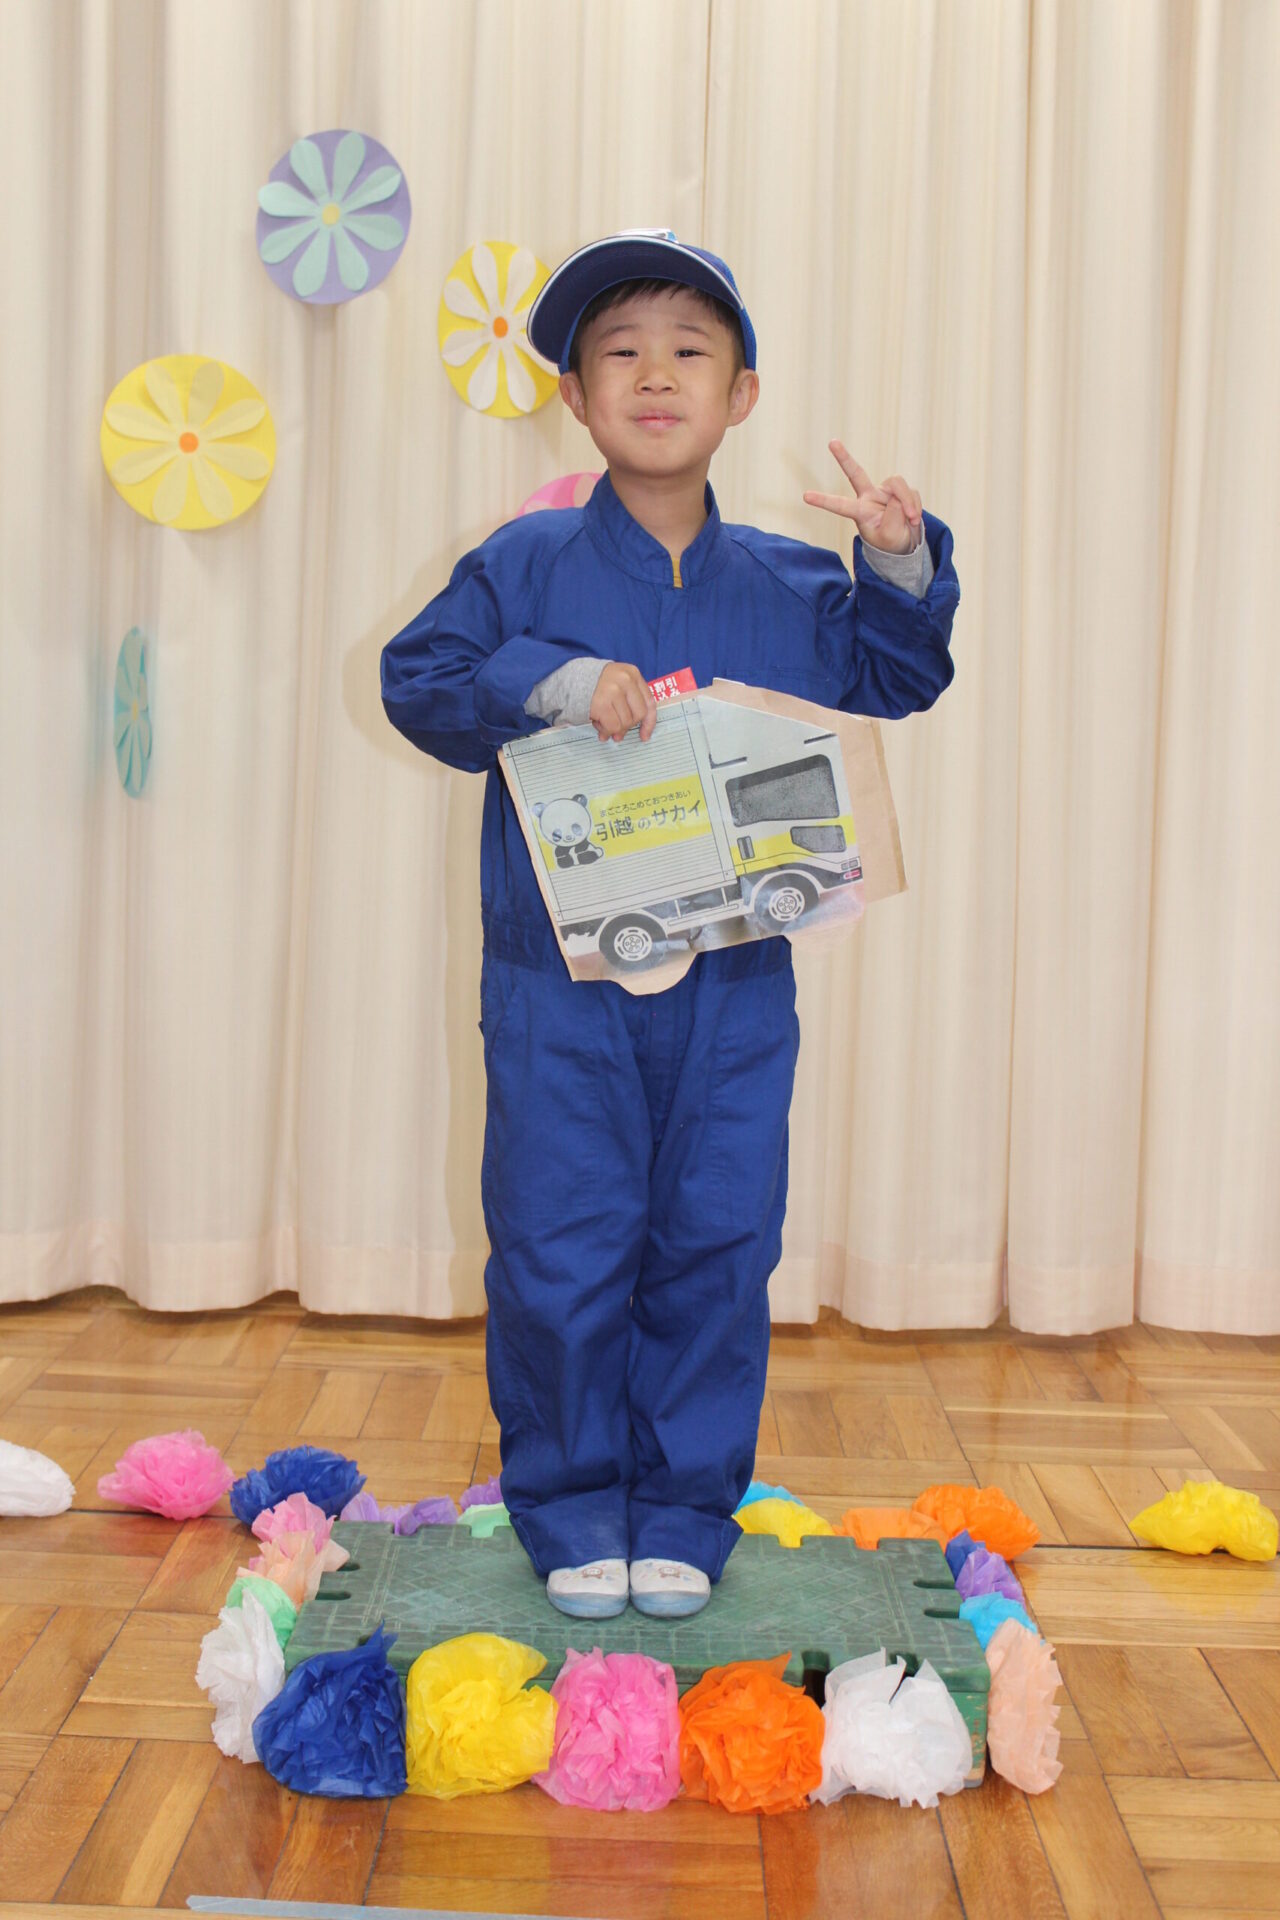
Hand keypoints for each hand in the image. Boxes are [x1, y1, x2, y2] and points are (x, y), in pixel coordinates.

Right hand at [589, 662, 657, 742]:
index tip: (644, 735)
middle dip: (628, 726)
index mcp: (632, 673)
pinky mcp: (601, 703)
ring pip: (625, 722)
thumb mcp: (617, 682)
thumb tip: (630, 729)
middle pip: (639, 714)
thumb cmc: (596, 684)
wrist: (570, 679)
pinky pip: (612, 726)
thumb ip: (629, 700)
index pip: (649, 702)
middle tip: (618, 733)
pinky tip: (600, 729)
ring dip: (615, 730)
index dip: (649, 722)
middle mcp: (625, 680)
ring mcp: (613, 691)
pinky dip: (607, 731)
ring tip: (604, 727)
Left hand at [803, 441, 922, 553]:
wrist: (907, 542)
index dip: (824, 501)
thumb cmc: (892, 542)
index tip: (806, 496)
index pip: (841, 505)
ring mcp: (885, 491)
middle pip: (856, 473)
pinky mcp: (900, 489)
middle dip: (844, 458)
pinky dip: (915, 505)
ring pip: (898, 485)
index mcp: (860, 512)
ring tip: (911, 520)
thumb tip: (897, 497)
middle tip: (831, 442)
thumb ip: (893, 518)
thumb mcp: (890, 537)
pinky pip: (911, 492)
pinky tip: (913, 518)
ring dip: (908, 503)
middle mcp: (870, 497)